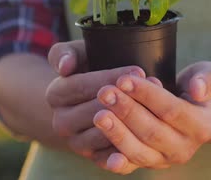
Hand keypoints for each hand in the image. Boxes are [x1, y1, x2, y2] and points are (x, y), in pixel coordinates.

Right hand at [45, 40, 145, 165]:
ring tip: (156, 108)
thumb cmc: (88, 68)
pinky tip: (144, 142)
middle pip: (95, 112)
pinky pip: (110, 158)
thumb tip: (65, 67)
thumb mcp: (77, 54)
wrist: (89, 99)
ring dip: (132, 123)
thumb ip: (65, 53)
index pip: (83, 86)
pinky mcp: (94, 158)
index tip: (138, 70)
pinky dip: (127, 150)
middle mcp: (61, 122)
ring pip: (105, 136)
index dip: (111, 77)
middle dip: (126, 100)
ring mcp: (77, 143)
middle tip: (153, 87)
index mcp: (54, 95)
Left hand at [92, 61, 210, 173]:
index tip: (124, 79)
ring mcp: (165, 160)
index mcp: (202, 126)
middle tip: (104, 92)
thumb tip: (196, 90)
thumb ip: (208, 79)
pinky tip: (103, 152)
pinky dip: (116, 161)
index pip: (171, 110)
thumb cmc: (193, 87)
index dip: (146, 95)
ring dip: (116, 133)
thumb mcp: (207, 76)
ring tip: (98, 114)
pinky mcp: (147, 165)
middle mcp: (185, 148)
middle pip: (152, 131)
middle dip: (126, 111)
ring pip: (139, 151)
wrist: (188, 110)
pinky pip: (130, 166)